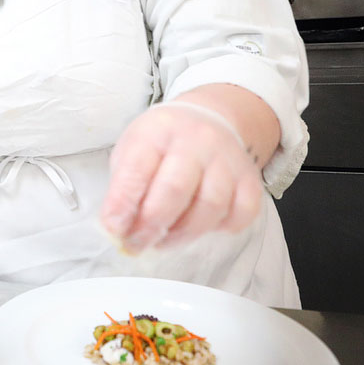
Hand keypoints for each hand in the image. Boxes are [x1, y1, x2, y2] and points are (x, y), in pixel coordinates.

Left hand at [101, 102, 262, 252]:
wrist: (206, 120)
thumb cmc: (162, 143)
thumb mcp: (132, 152)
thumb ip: (124, 189)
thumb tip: (118, 230)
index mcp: (157, 131)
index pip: (137, 169)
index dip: (122, 204)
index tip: (114, 229)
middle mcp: (195, 140)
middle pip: (175, 189)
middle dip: (151, 226)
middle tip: (136, 244)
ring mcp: (226, 158)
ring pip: (210, 206)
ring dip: (183, 233)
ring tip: (164, 239)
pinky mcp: (249, 177)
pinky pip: (242, 212)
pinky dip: (222, 228)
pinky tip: (202, 226)